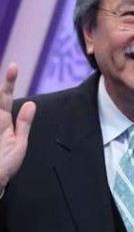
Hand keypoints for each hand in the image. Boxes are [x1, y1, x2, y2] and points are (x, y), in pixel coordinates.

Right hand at [0, 63, 34, 188]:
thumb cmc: (5, 165)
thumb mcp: (18, 144)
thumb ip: (23, 125)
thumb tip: (31, 104)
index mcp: (2, 120)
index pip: (4, 96)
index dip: (9, 81)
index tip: (14, 66)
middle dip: (3, 84)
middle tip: (12, 68)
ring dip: (0, 95)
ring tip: (6, 92)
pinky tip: (0, 108)